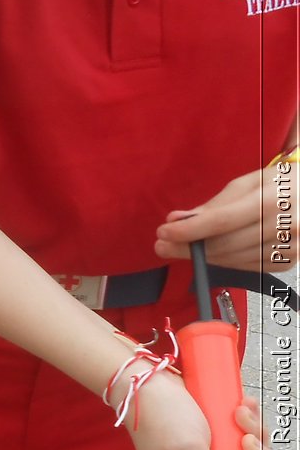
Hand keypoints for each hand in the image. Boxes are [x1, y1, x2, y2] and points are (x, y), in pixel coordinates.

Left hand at [154, 162, 295, 270]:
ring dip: (203, 256)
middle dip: (187, 247)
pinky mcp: (289, 262)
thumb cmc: (283, 184)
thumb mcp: (251, 183)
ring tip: (181, 248)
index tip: (163, 232)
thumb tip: (178, 220)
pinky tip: (211, 253)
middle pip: (224, 245)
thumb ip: (215, 204)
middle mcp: (284, 227)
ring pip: (232, 259)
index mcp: (273, 201)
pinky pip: (246, 266)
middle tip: (161, 245)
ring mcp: (290, 248)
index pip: (221, 221)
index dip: (189, 230)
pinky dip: (225, 261)